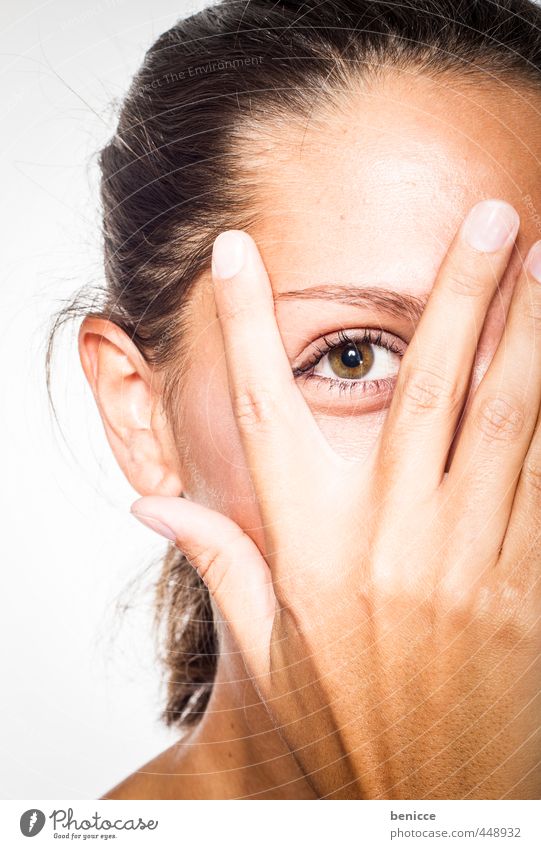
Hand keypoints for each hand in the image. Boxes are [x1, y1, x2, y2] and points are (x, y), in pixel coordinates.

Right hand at [132, 199, 540, 798]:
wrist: (416, 802)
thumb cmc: (334, 715)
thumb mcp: (262, 644)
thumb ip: (218, 561)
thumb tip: (151, 506)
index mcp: (312, 542)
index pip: (264, 411)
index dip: (242, 328)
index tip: (235, 254)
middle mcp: (391, 534)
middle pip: (429, 389)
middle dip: (461, 292)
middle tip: (491, 217)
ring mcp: (466, 556)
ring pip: (508, 422)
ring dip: (530, 336)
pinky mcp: (522, 583)